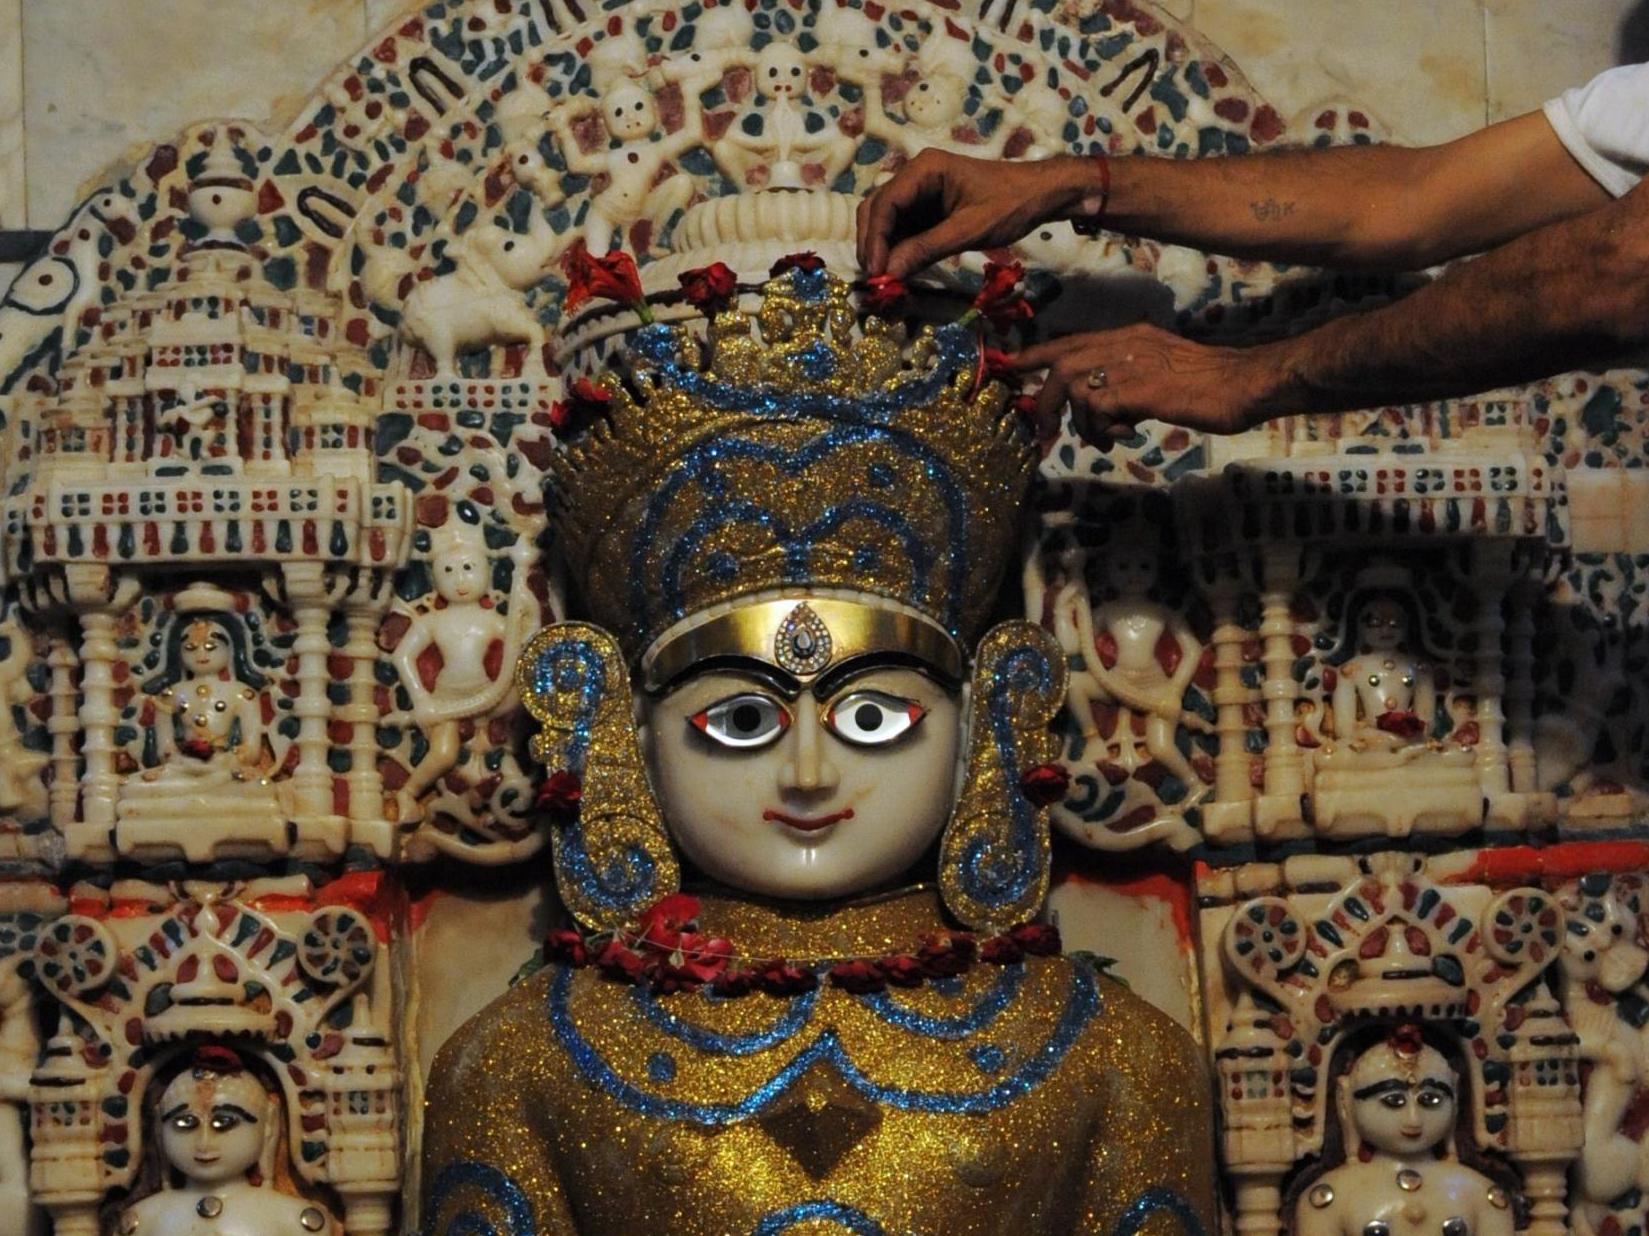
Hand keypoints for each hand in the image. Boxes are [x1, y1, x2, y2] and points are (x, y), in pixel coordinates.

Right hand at [857, 151, 1097, 276]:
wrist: (1039, 195)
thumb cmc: (1010, 204)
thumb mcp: (969, 229)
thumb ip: (927, 249)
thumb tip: (890, 273)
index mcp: (924, 169)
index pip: (884, 204)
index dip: (874, 240)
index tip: (875, 273)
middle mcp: (915, 177)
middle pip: (876, 210)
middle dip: (871, 245)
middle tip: (875, 281)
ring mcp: (919, 193)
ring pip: (884, 221)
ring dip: (881, 250)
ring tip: (885, 281)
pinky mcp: (926, 209)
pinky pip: (902, 229)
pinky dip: (896, 250)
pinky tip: (898, 272)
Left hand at [1010, 323, 1289, 444]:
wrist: (1245, 383)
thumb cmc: (1212, 383)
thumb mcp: (1162, 372)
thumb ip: (1131, 381)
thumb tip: (1107, 410)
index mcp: (1130, 336)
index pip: (1071, 341)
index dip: (1038, 355)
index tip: (1014, 367)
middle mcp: (1125, 343)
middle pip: (1061, 366)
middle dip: (1046, 403)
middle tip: (1046, 434)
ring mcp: (1131, 364)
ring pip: (1075, 390)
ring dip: (1083, 425)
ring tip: (1108, 438)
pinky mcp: (1138, 389)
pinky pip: (1095, 409)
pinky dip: (1102, 430)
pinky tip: (1128, 435)